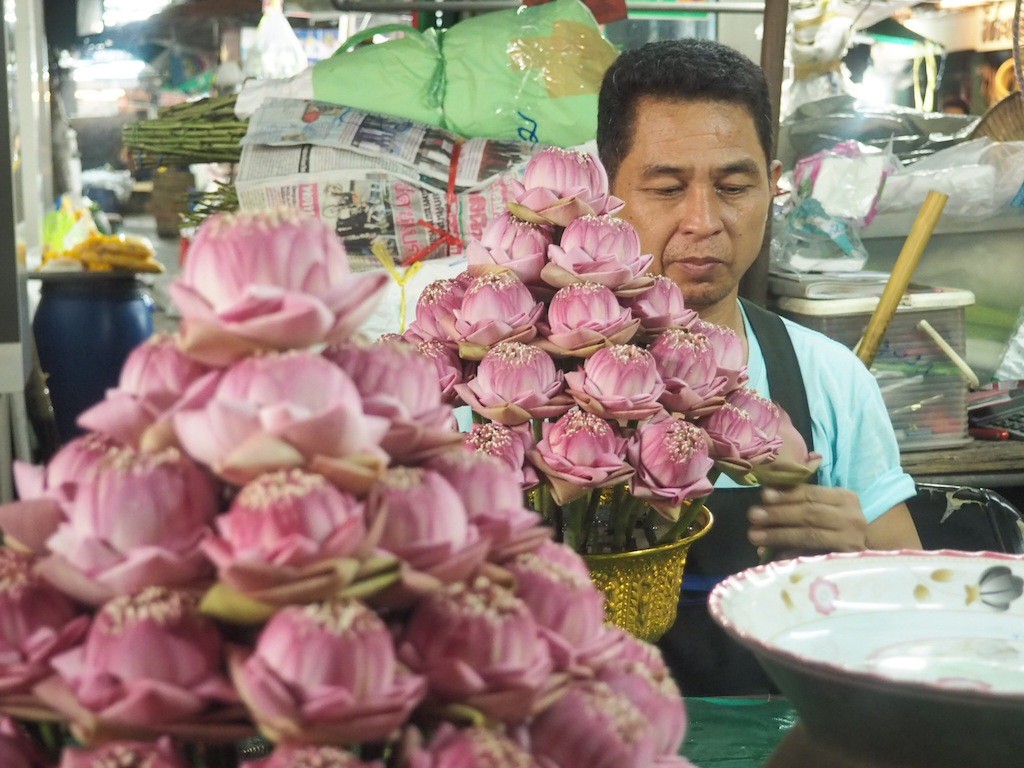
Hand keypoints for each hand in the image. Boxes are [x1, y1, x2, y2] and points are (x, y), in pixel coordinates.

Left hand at [747, 485, 867, 559]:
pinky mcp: (845, 562)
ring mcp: (850, 542)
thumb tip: (766, 495)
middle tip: (753, 516)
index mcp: (844, 498)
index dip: (787, 494)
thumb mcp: (826, 507)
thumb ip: (802, 500)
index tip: (764, 495)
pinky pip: (812, 557)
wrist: (870, 558)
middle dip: (778, 514)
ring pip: (809, 535)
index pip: (812, 493)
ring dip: (779, 535)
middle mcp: (851, 518)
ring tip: (755, 536)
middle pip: (810, 513)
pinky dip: (790, 556)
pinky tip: (772, 556)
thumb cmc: (839, 527)